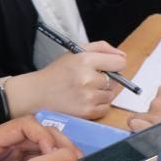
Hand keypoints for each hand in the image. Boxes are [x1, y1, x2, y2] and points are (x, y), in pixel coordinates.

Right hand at [5, 42, 126, 119]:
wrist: (37, 94)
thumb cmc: (57, 73)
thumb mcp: (75, 52)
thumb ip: (101, 48)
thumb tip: (123, 56)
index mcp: (85, 60)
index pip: (119, 63)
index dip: (115, 65)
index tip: (108, 67)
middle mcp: (88, 78)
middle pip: (115, 80)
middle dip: (105, 79)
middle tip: (89, 80)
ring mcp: (88, 97)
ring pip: (110, 95)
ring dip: (102, 93)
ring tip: (85, 90)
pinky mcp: (87, 112)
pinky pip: (105, 108)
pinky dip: (98, 105)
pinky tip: (84, 100)